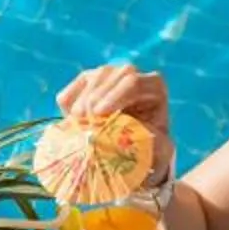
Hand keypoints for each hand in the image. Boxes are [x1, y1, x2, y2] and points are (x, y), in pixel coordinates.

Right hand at [55, 63, 172, 181]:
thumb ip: (149, 140)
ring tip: (78, 121)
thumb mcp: (158, 149)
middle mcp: (132, 76)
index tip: (99, 114)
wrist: (133, 155)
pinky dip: (70, 100)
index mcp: (154, 87)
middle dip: (94, 97)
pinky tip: (70, 119)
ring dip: (81, 99)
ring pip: (92, 77)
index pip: (134, 83)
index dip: (114, 96)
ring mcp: (109, 77)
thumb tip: (130, 132)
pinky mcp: (89, 83)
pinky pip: (76, 85)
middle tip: (84, 118)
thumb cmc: (150, 151)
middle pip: (110, 74)